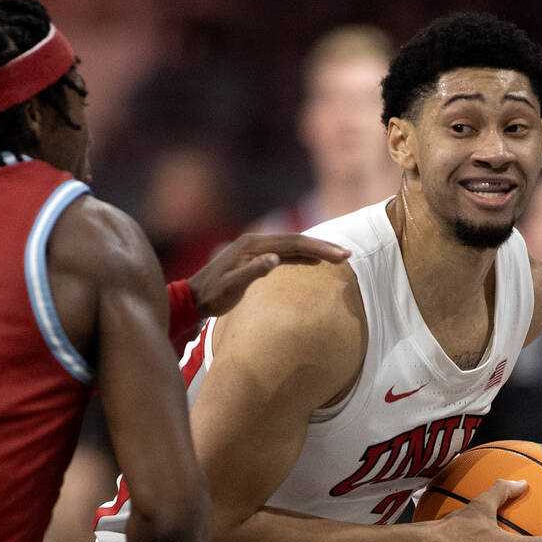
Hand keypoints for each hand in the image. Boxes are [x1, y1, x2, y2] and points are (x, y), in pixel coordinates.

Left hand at [187, 234, 349, 319]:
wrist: (192, 299)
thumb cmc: (211, 296)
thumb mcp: (231, 288)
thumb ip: (252, 272)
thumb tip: (276, 259)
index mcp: (251, 245)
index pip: (292, 243)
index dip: (317, 248)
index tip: (339, 256)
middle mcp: (255, 242)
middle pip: (295, 241)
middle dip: (322, 247)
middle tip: (348, 254)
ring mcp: (254, 250)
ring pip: (291, 246)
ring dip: (314, 250)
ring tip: (339, 257)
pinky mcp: (254, 259)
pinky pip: (284, 253)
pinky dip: (301, 256)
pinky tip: (314, 261)